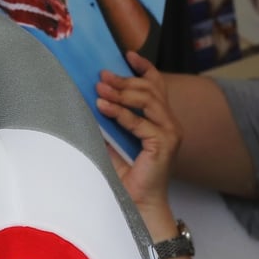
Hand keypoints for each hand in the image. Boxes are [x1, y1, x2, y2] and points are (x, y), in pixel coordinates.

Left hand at [96, 50, 180, 223]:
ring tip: (100, 90)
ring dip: (122, 94)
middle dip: (124, 80)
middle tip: (101, 76)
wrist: (135, 203)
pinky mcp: (164, 144)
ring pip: (148, 101)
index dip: (144, 68)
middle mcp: (169, 123)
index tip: (127, 55)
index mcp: (160, 120)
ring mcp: (170, 133)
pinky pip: (141, 123)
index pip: (156, 86)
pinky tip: (103, 109)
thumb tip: (89, 103)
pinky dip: (121, 114)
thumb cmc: (125, 177)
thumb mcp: (112, 143)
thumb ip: (107, 124)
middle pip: (150, 90)